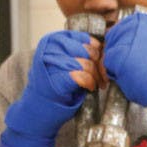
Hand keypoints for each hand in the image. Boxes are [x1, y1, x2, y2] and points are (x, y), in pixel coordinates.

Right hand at [0, 30, 99, 146]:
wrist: (40, 107)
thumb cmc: (57, 83)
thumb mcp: (68, 61)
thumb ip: (82, 51)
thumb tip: (106, 48)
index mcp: (54, 39)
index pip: (86, 39)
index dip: (98, 52)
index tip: (100, 64)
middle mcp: (50, 47)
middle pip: (89, 51)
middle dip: (99, 65)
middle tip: (102, 77)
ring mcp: (51, 62)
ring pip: (87, 64)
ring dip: (96, 77)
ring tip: (96, 84)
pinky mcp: (55, 77)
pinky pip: (82, 76)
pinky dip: (90, 83)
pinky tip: (89, 88)